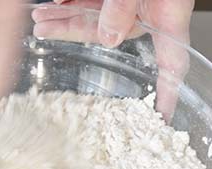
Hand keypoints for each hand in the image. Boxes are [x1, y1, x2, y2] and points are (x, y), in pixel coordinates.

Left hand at [32, 0, 194, 119]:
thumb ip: (125, 4)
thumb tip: (111, 36)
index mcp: (167, 12)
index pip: (173, 62)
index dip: (168, 91)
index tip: (162, 115)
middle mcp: (149, 9)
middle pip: (112, 35)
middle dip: (74, 32)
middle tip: (45, 29)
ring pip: (94, 17)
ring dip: (64, 18)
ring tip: (38, 17)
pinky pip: (90, 1)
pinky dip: (69, 3)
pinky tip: (51, 4)